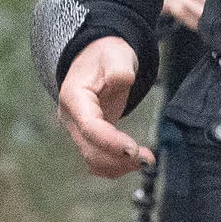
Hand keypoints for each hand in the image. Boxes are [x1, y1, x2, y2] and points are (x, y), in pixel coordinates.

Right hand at [56, 36, 153, 178]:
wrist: (97, 59)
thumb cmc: (106, 56)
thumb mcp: (114, 54)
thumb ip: (118, 67)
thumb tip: (122, 79)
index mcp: (74, 98)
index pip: (89, 127)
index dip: (110, 142)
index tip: (133, 149)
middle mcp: (71, 119)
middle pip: (90, 150)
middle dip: (119, 159)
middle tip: (149, 159)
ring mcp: (78, 131)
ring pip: (94, 160)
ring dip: (119, 166)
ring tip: (146, 160)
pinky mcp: (89, 139)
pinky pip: (98, 161)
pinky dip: (116, 166)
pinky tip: (135, 161)